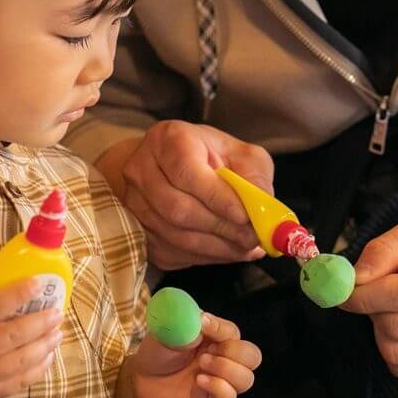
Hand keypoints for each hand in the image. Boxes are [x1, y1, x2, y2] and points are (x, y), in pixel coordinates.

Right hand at [0, 278, 63, 397]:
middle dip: (40, 323)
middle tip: (57, 311)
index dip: (16, 294)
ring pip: (19, 362)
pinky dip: (38, 367)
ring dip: (44, 345)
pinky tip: (47, 353)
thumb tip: (15, 276)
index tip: (38, 282)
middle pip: (10, 337)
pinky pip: (18, 383)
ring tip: (57, 331)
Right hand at [95, 122, 273, 270]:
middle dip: (221, 229)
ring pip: (173, 235)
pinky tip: (225, 251)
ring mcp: (133, 201)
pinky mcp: (136, 229)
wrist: (172, 168)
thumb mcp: (242, 155)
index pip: (188, 173)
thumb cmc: (210, 157)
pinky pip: (169, 252)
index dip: (219, 199)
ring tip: (244, 247)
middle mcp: (142, 169)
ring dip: (215, 248)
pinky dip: (203, 257)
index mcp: (169, 140)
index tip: (246, 216)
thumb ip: (256, 178)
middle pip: (177, 209)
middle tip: (252, 238)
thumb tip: (264, 210)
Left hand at [118, 313, 261, 397]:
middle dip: (235, 352)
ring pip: (247, 379)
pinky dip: (218, 387)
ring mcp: (220, 381)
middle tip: (208, 352)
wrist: (141, 381)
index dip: (220, 329)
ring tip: (201, 366)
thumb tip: (201, 321)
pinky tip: (199, 381)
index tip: (202, 324)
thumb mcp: (166, 329)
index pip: (233, 331)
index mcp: (216, 337)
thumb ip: (183, 321)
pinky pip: (230, 396)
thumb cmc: (157, 352)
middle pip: (252, 356)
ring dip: (226, 369)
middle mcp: (223, 358)